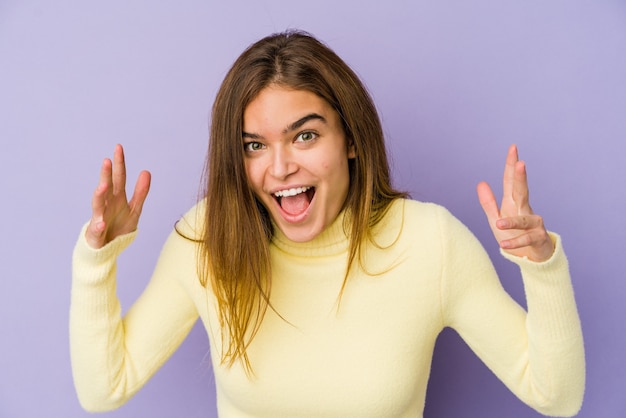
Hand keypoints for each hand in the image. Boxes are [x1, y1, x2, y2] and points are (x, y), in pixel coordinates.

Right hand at [85, 144, 150, 248]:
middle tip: (107, 161)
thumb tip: (146, 171)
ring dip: (100, 195)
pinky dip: (98, 225)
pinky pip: (97, 228)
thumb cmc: (119, 227)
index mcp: (117, 197)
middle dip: (106, 175)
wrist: (107, 249)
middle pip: (106, 187)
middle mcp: (106, 204)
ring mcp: (99, 217)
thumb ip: (141, 192)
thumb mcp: (135, 209)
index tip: (118, 147)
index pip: (119, 177)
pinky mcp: (95, 232)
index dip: (119, 164)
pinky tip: (101, 223)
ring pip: (98, 204)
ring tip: (103, 186)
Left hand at [476, 144, 553, 261]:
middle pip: (522, 191)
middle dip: (520, 178)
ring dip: (512, 222)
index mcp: (513, 203)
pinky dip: (514, 242)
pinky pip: (526, 240)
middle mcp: (525, 209)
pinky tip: (503, 244)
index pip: (510, 181)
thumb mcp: (496, 218)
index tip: (513, 147)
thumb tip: (481, 182)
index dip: (511, 165)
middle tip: (520, 163)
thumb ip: (488, 202)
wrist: (531, 257)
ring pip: (524, 219)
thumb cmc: (513, 234)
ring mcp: (534, 224)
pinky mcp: (538, 238)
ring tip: (499, 223)